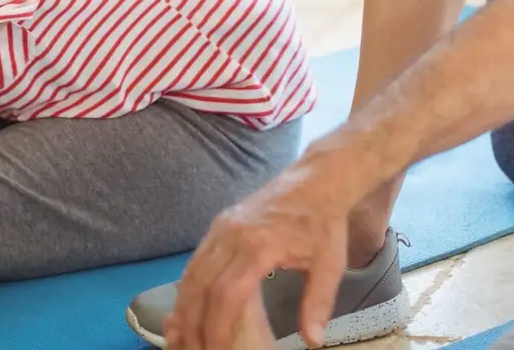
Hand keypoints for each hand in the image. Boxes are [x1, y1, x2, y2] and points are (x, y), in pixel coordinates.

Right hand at [166, 162, 351, 349]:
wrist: (316, 179)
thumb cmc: (324, 222)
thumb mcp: (330, 264)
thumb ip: (318, 303)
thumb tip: (313, 341)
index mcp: (258, 246)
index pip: (226, 294)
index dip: (217, 328)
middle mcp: (231, 236)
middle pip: (199, 287)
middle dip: (192, 325)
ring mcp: (221, 227)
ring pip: (191, 273)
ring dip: (183, 308)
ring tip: (183, 338)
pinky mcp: (218, 224)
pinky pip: (195, 260)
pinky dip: (187, 288)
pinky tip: (187, 309)